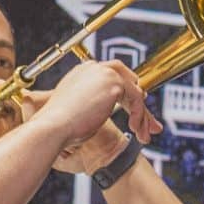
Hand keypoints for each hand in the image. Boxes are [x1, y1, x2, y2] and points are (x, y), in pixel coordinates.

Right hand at [26, 59, 160, 173]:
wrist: (53, 127)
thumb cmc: (59, 125)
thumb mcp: (78, 109)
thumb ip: (94, 103)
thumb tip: (105, 111)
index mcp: (83, 71)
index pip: (113, 77)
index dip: (127, 94)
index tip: (135, 110)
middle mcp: (94, 68)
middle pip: (128, 81)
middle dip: (140, 104)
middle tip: (150, 124)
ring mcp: (105, 73)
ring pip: (134, 92)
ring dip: (142, 116)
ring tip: (144, 136)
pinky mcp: (114, 84)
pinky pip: (136, 100)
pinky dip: (139, 116)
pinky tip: (135, 129)